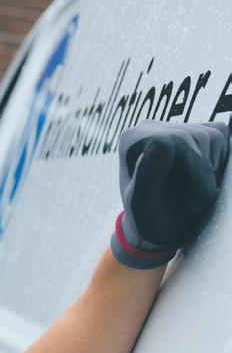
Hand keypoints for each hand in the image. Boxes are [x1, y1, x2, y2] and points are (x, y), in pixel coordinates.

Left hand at [111, 120, 229, 268]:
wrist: (159, 226)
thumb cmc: (148, 218)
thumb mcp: (143, 202)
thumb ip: (148, 173)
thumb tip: (162, 142)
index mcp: (131, 139)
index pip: (176, 141)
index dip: (193, 172)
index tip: (191, 201)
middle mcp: (149, 126)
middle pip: (197, 136)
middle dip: (203, 173)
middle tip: (194, 203)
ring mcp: (173, 126)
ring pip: (213, 135)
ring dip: (211, 169)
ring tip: (194, 192)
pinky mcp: (194, 130)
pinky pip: (221, 134)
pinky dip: (220, 160)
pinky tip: (202, 177)